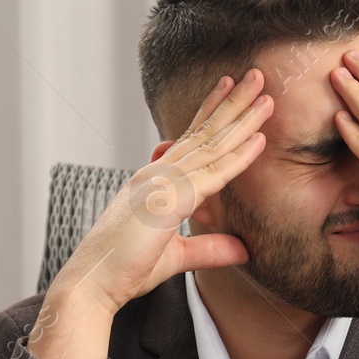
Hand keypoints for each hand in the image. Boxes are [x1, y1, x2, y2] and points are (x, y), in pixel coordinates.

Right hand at [31, 69, 271, 358]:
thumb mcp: (177, 256)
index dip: (212, 112)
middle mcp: (156, 173)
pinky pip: (212, 174)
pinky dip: (237, 156)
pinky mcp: (168, 201)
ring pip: (210, 144)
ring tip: (265, 93)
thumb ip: (210, 248)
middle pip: (202, 131)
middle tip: (257, 75)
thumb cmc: (124, 270)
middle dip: (232, 102)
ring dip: (240, 117)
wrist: (93, 283)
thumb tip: (243, 248)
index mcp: (153, 180)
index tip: (230, 89)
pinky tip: (258, 139)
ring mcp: (161, 183)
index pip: (189, 140)